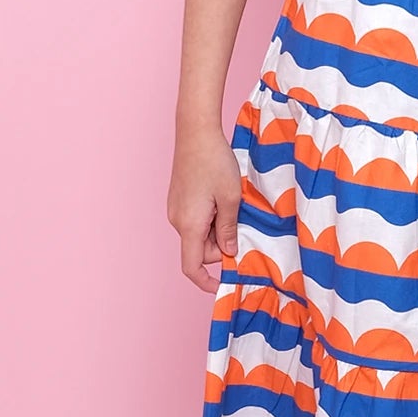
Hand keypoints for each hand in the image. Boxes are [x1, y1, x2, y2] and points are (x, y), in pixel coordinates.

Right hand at [168, 132, 243, 293]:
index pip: (191, 267)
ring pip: (199, 234)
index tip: (222, 284)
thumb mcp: (231, 199)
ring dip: (218, 230)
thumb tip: (229, 252)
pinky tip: (222, 199)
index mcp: (189, 225)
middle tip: (241, 225)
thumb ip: (229, 230)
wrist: (195, 132)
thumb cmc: (215, 162)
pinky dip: (211, 218)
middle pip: (200, 250)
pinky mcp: (179, 200)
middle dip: (221, 246)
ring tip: (232, 206)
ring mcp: (176, 210)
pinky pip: (196, 220)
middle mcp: (177, 221)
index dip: (205, 281)